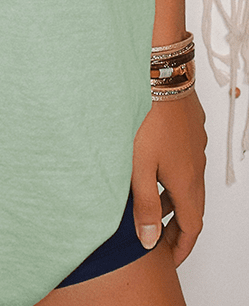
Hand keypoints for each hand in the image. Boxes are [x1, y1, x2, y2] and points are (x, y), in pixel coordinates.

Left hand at [131, 88, 206, 266]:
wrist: (161, 74)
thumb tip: (149, 240)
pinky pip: (186, 161)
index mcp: (186, 181)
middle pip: (192, 206)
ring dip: (174, 200)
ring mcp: (195, 145)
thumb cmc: (145, 118)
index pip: (192, 226)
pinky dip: (173, 176)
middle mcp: (196, 165)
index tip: (169, 259)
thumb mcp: (137, 166)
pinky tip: (154, 166)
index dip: (181, 246)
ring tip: (152, 206)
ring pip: (189, 182)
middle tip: (159, 239)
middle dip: (177, 227)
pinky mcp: (190, 128)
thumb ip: (142, 204)